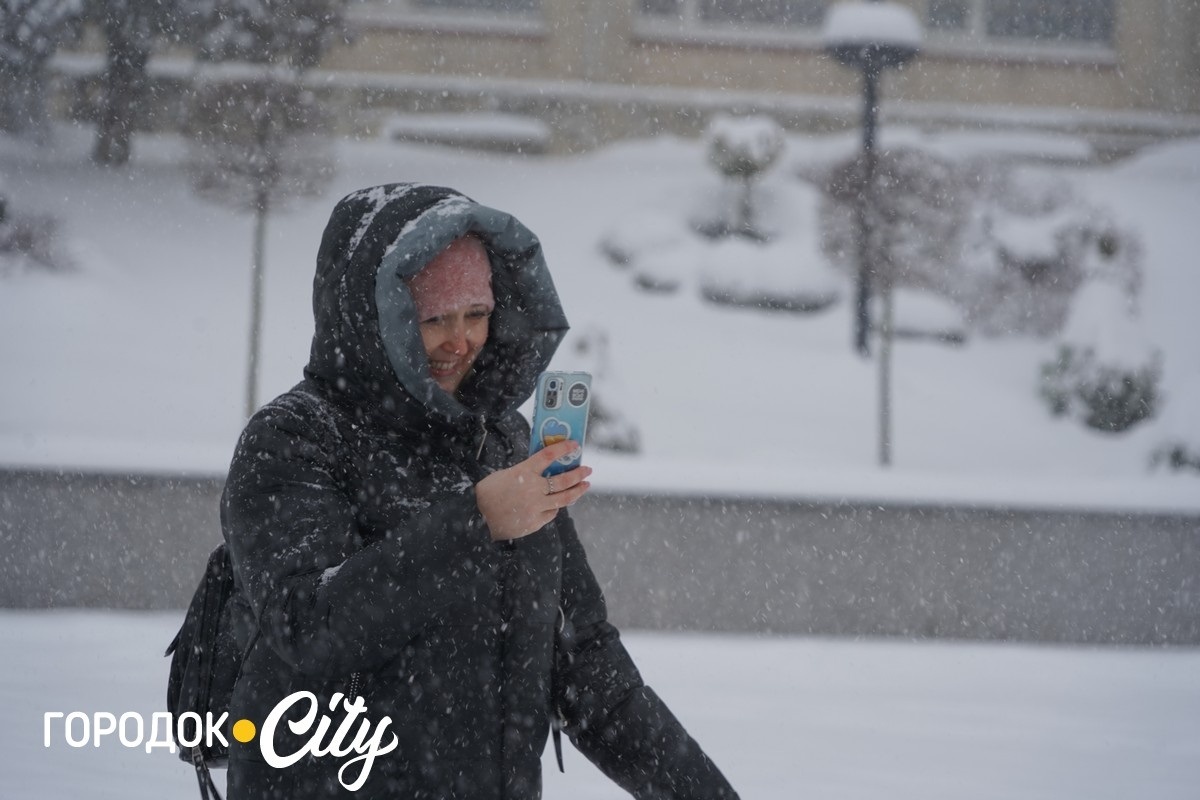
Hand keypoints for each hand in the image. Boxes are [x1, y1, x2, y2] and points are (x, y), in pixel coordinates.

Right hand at [475, 440, 592, 541]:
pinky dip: (554, 507)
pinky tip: (557, 504)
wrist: (476, 518)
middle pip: (564, 480)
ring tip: (585, 485)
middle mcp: (532, 489)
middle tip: (587, 470)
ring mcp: (535, 507)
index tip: (575, 445)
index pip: (549, 455)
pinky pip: (551, 513)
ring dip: (577, 491)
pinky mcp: (534, 522)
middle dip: (579, 473)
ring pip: (564, 499)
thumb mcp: (506, 475)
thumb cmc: (488, 494)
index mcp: (523, 472)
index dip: (564, 448)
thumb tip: (546, 469)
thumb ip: (526, 472)